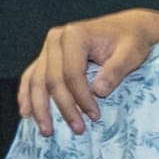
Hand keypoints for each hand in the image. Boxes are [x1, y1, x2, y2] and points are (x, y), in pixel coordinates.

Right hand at [20, 15, 157, 136]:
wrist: (128, 28)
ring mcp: (48, 47)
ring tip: (46, 130)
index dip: (81, 98)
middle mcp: (56, 39)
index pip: (72, 73)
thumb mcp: (130, 54)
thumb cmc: (131, 40)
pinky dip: (27, 95)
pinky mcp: (47, 56)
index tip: (95, 116)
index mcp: (75, 35)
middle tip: (77, 129)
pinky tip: (27, 113)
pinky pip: (31, 76)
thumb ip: (115, 70)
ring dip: (40, 108)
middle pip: (52, 79)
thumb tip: (98, 91)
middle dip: (64, 107)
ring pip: (36, 80)